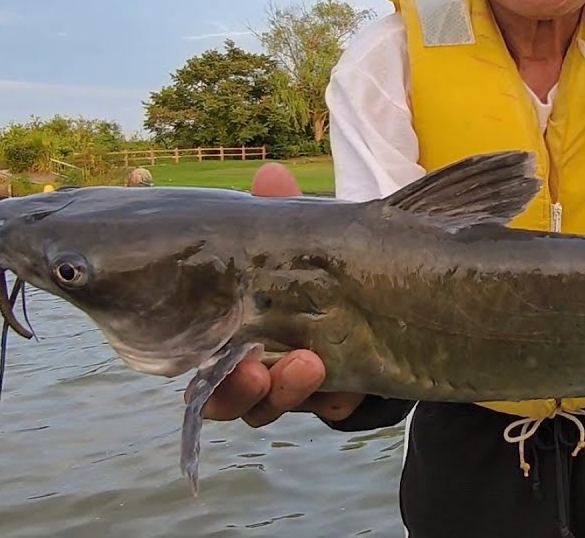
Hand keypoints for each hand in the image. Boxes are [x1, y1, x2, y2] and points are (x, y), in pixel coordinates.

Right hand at [198, 162, 365, 427]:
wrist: (387, 294)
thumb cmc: (321, 263)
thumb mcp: (302, 236)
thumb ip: (280, 210)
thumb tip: (268, 173)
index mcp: (234, 335)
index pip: (201, 367)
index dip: (197, 375)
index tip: (204, 364)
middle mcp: (258, 369)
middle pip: (229, 399)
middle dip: (236, 390)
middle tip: (251, 367)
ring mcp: (297, 386)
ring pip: (275, 409)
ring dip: (286, 393)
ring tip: (308, 364)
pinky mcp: (341, 395)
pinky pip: (332, 410)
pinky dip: (337, 400)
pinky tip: (347, 390)